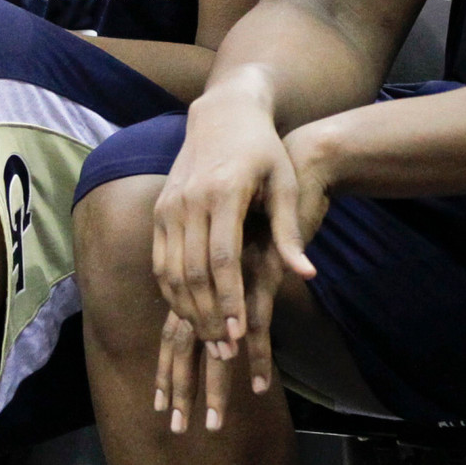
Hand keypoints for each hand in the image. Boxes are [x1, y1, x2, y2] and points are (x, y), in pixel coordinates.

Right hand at [149, 81, 317, 431]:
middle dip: (207, 316)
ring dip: (188, 310)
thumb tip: (306, 275)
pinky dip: (172, 292)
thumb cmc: (263, 150)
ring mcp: (169, 206)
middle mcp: (189, 201)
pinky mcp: (159, 211)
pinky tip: (190, 313)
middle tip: (225, 350)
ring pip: (170, 272)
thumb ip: (291, 231)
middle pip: (193, 272)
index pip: (222, 260)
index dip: (228, 300)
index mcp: (223, 192)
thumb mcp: (284, 183)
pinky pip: (160, 262)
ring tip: (209, 339)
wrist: (222, 114)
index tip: (239, 334)